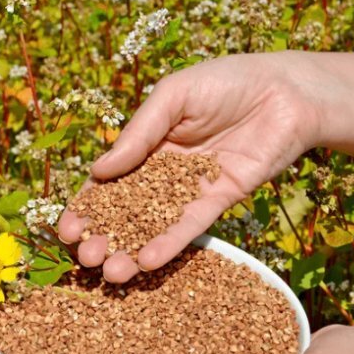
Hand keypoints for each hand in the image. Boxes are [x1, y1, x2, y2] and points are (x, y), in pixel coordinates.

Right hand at [59, 53, 323, 281]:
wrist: (287, 90)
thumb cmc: (227, 80)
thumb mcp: (173, 97)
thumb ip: (139, 134)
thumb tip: (98, 171)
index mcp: (146, 144)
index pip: (108, 181)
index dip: (86, 206)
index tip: (67, 230)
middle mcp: (164, 171)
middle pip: (126, 210)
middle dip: (104, 235)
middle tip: (86, 258)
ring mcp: (191, 187)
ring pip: (155, 224)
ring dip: (131, 248)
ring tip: (111, 272)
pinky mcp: (220, 199)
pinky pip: (191, 226)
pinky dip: (171, 244)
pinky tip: (148, 262)